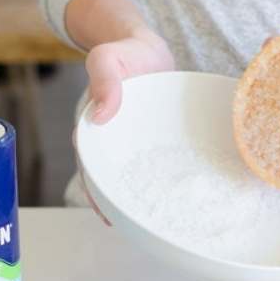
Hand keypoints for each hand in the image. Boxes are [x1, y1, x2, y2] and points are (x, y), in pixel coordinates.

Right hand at [73, 28, 173, 224]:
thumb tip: (99, 115)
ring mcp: (138, 146)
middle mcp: (116, 145)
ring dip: (148, 199)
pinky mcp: (159, 144)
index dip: (98, 193)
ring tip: (163, 225)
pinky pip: (164, 165)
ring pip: (140, 178)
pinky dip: (170, 182)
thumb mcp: (109, 58)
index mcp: (96, 132)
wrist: (148, 49)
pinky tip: (186, 200)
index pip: (93, 168)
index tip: (108, 215)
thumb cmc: (125, 53)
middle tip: (139, 231)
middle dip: (124, 206)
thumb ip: (104, 80)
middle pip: (115, 181)